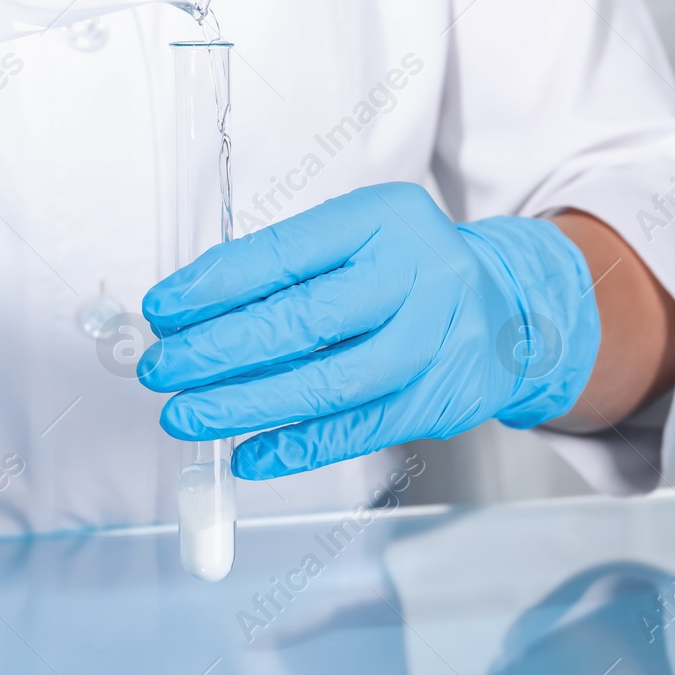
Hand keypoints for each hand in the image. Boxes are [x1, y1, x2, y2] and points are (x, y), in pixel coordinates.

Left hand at [139, 182, 600, 478]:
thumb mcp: (359, 240)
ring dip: (248, 405)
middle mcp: (420, 273)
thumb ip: (288, 268)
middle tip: (164, 368)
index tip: (163, 310)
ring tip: (188, 416)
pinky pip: (362, 429)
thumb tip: (190, 313)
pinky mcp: (444, 396)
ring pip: (331, 382)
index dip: (215, 286)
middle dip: (221, 349)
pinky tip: (250, 456)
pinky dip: (300, 447)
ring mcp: (438, 339)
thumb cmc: (409, 270)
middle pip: (307, 318)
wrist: (511, 308)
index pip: (286, 252)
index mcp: (385, 218)